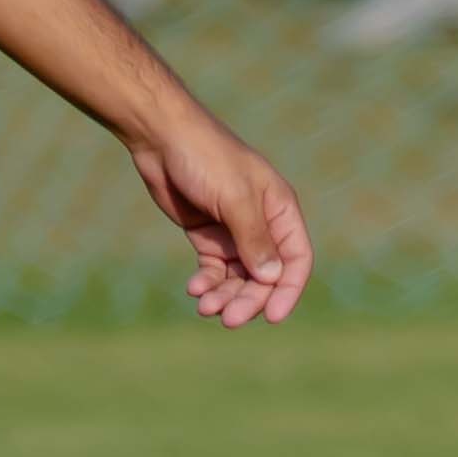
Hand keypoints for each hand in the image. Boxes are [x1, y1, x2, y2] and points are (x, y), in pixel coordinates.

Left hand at [124, 109, 310, 326]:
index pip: (296, 260)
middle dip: (248, 299)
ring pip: (238, 277)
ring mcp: (233, 231)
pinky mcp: (206, 235)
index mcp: (280, 210)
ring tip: (204, 306)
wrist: (161, 137)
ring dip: (225, 295)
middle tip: (228, 319)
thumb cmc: (206, 158)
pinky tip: (194, 290)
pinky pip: (214, 269)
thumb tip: (272, 279)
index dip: (288, 290)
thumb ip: (254, 240)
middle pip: (264, 276)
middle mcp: (261, 223)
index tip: (273, 317)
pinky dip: (207, 283)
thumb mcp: (235, 198)